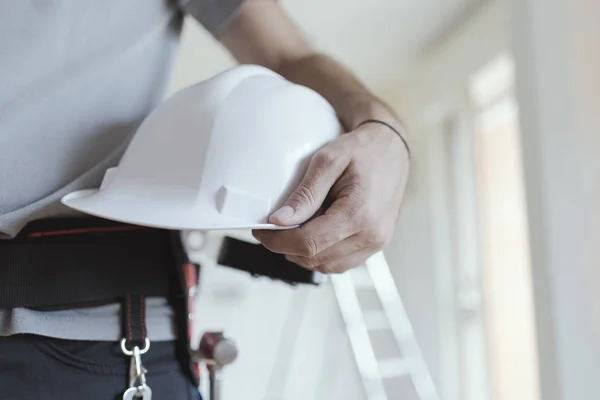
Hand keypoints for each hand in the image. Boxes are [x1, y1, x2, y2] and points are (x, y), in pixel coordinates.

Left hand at [252, 122, 409, 273]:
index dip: (277, 241)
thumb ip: (305, 194)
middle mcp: (371, 235)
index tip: (261, 230)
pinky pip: (341, 262)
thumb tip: (279, 221)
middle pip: (315, 258)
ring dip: (303, 253)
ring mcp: (376, 243)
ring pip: (327, 266)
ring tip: (294, 228)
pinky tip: (314, 233)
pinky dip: (321, 253)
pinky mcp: (377, 245)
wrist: (392, 148)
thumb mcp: (327, 161)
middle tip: (272, 228)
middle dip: (286, 246)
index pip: (308, 243)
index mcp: (359, 214)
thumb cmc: (361, 149)